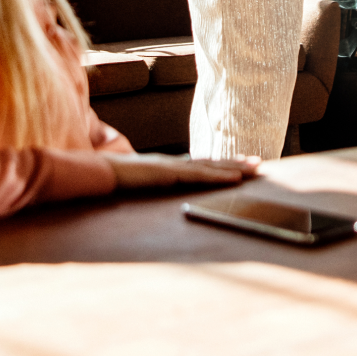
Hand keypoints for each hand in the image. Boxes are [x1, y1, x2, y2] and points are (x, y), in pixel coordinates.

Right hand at [101, 153, 260, 189]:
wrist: (96, 173)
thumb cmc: (112, 181)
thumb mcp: (136, 186)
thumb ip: (148, 187)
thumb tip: (152, 192)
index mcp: (167, 167)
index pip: (200, 165)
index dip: (221, 165)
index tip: (239, 164)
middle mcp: (174, 163)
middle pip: (211, 163)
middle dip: (237, 164)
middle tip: (260, 164)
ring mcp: (173, 167)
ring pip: (211, 167)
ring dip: (236, 168)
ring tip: (257, 168)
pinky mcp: (171, 174)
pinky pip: (201, 177)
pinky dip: (221, 177)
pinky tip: (237, 178)